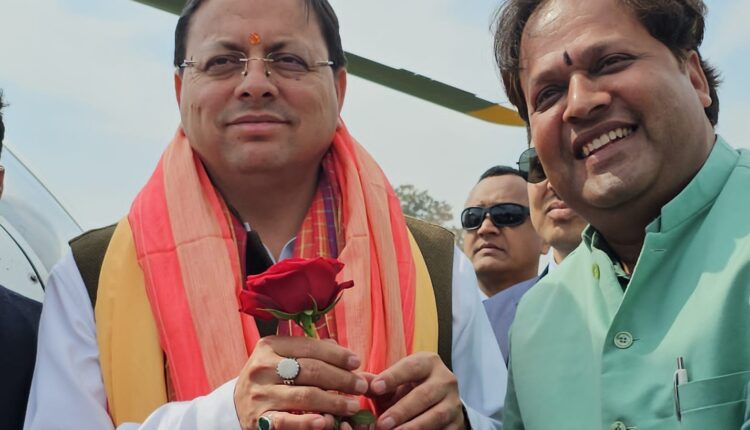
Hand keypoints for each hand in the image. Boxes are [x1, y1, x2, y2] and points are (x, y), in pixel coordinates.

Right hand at [234, 336, 368, 429]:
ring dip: (334, 401)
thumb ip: (311, 353)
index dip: (337, 355)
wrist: (235, 405)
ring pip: (304, 395)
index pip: (310, 347)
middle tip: (362, 386)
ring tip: (353, 405)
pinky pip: (287, 421)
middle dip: (342, 378)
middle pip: (311, 370)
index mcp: (270, 346)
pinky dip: (308, 422)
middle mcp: (263, 367)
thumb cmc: (270, 377)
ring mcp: (260, 394)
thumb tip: (346, 355)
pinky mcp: (260, 419)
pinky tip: (326, 422)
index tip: (357, 362)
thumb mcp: (283, 358)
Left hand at [369, 352, 465, 429]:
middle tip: (382, 423)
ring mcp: (453, 402)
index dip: (393, 377)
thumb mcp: (394, 383)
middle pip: (424, 394)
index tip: (375, 388)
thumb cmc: (409, 389)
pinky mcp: (457, 422)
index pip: (411, 367)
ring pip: (437, 415)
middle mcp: (445, 380)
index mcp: (428, 363)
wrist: (438, 403)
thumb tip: (358, 381)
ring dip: (415, 426)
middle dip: (402, 410)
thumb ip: (376, 383)